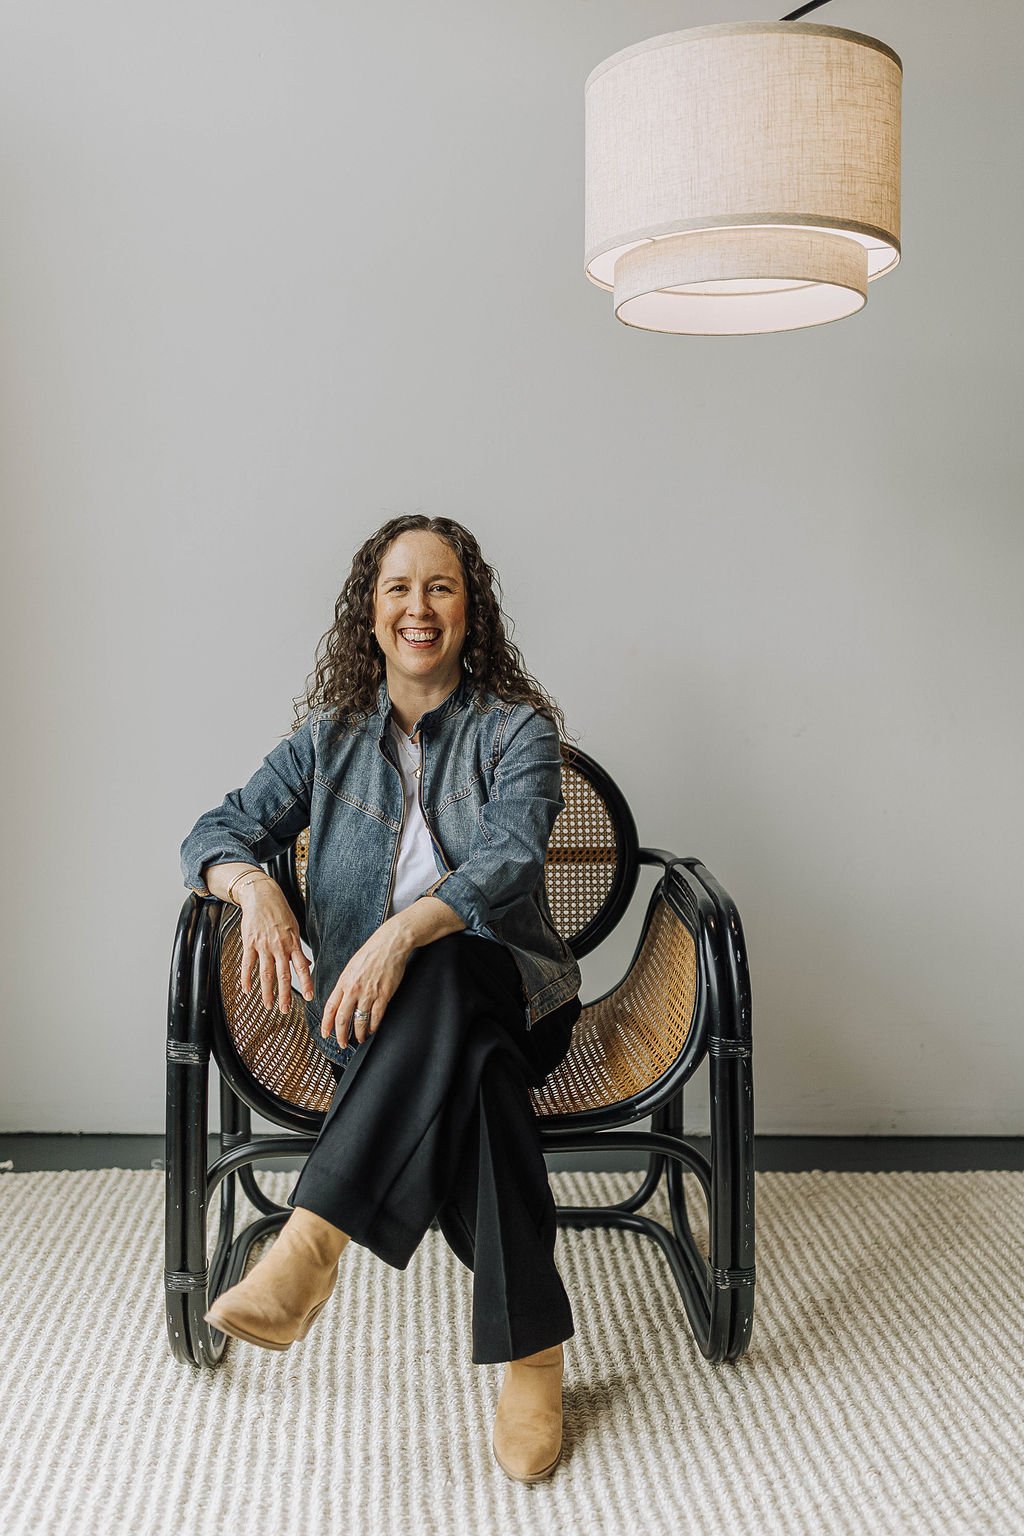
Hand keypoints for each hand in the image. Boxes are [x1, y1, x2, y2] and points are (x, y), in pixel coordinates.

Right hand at [238, 879, 314, 1014]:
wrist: (261, 895)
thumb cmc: (279, 911)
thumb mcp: (294, 928)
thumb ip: (298, 949)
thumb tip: (307, 964)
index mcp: (293, 943)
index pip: (302, 967)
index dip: (306, 983)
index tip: (309, 998)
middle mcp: (280, 946)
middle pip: (283, 975)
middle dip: (285, 995)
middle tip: (284, 1010)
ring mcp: (264, 945)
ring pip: (266, 974)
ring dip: (267, 992)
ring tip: (268, 1005)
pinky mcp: (249, 943)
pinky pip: (247, 964)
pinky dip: (246, 978)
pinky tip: (247, 990)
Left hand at [321, 922, 413, 1049]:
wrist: (390, 944)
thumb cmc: (371, 953)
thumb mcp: (351, 967)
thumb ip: (345, 984)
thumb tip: (341, 1000)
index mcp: (343, 982)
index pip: (330, 1007)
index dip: (327, 1023)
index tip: (326, 1033)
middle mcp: (353, 989)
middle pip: (343, 1019)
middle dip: (341, 1035)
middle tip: (342, 1043)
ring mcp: (368, 993)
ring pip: (359, 1021)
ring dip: (359, 1033)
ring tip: (359, 1039)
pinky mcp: (383, 995)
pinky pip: (376, 1017)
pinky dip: (373, 1026)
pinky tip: (372, 1029)